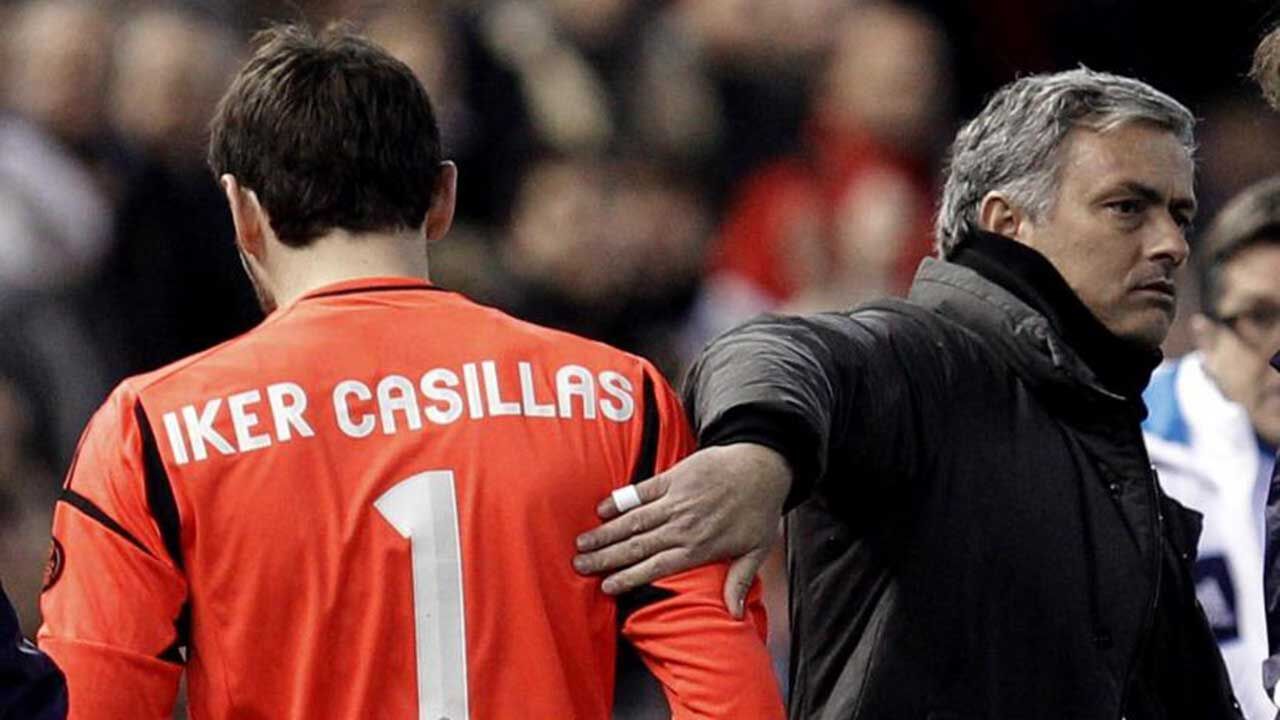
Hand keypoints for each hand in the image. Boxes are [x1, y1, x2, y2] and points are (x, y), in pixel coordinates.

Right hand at [573, 443, 791, 617]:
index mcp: (698, 547)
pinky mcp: (673, 478)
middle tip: (578, 566)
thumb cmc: (760, 510)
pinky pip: (641, 491)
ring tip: (582, 543)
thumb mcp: (756, 550)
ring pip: (633, 521)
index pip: (655, 567)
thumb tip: (733, 615)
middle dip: (605, 558)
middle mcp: (681, 526)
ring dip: (605, 533)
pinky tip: (601, 510)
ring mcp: (675, 501)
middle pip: (636, 546)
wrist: (762, 466)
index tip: (605, 586)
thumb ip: (740, 581)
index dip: (628, 577)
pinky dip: (620, 500)